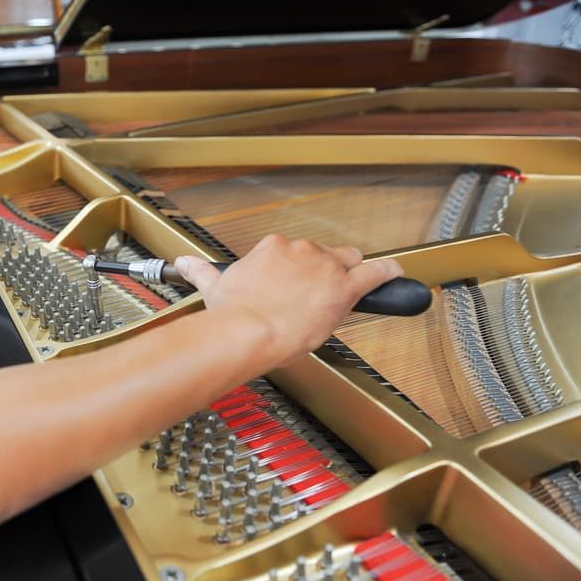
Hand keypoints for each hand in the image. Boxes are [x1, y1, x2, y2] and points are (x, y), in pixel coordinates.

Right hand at [174, 235, 401, 366]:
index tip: (293, 285)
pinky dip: (388, 273)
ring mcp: (324, 267)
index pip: (293, 253)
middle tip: (312, 297)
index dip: (298, 271)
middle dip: (321, 273)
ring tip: (339, 298)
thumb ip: (202, 272)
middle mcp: (300, 251)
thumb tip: (183, 264)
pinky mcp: (344, 286)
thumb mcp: (216, 287)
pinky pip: (375, 273)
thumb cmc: (234, 315)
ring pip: (346, 264)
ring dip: (345, 278)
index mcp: (272, 249)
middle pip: (323, 255)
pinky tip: (396, 275)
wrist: (247, 332)